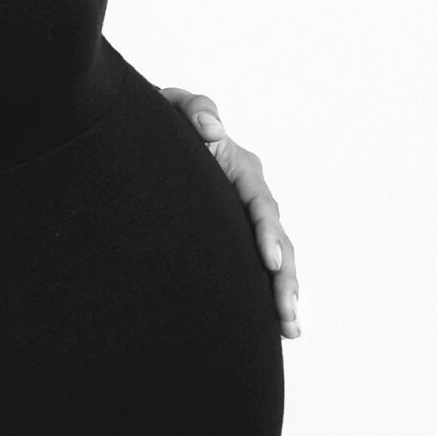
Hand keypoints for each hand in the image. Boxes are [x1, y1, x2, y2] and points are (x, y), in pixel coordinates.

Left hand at [161, 86, 300, 338]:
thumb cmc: (161, 124)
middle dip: (285, 278)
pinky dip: (269, 293)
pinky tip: (275, 326)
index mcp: (241, 167)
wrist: (146, 140)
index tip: (269, 262)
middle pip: (277, 239)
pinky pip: (257, 267)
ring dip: (284, 293)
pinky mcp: (234, 238)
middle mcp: (250, 195)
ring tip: (290, 329)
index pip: (260, 203)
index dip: (267, 233)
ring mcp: (244, 219)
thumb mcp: (172, 106)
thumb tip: (211, 129)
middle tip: (287, 315)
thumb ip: (192, 108)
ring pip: (275, 259)